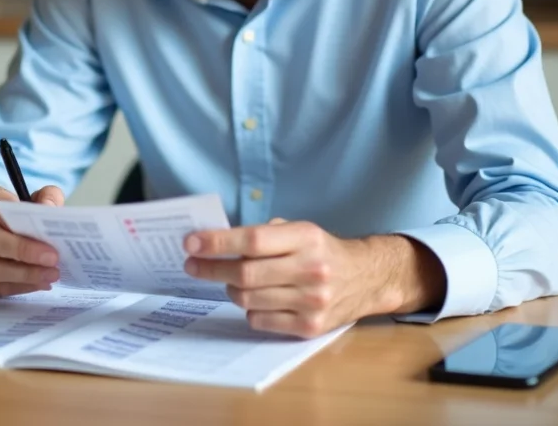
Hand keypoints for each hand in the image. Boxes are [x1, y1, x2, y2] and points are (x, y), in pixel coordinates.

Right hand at [0, 182, 64, 296]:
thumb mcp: (29, 200)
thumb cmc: (11, 217)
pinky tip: (40, 283)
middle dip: (23, 250)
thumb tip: (49, 209)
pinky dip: (19, 287)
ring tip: (51, 274)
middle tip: (52, 257)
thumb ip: (46, 198)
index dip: (15, 212)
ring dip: (24, 274)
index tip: (40, 223)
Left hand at [183, 219, 443, 337]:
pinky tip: (255, 300)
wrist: (366, 278)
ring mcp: (312, 301)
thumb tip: (212, 241)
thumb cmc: (322, 251)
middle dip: (211, 268)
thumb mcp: (299, 230)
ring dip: (231, 289)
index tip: (191, 243)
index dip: (217, 243)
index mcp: (306, 238)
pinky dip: (249, 309)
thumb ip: (262, 234)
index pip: (252, 240)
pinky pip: (260, 320)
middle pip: (245, 273)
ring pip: (248, 298)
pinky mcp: (310, 326)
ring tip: (230, 281)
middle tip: (192, 265)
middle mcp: (311, 269)